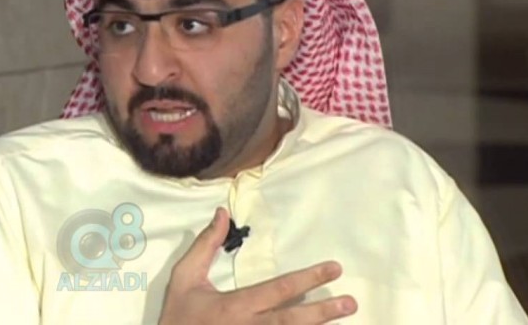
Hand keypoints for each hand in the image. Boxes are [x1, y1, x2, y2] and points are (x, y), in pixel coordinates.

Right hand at [158, 208, 356, 324]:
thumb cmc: (177, 316)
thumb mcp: (184, 277)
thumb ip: (205, 245)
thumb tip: (221, 213)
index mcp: (235, 306)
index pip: (278, 290)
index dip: (308, 278)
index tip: (333, 269)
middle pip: (293, 320)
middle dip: (323, 311)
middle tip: (350, 303)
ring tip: (344, 318)